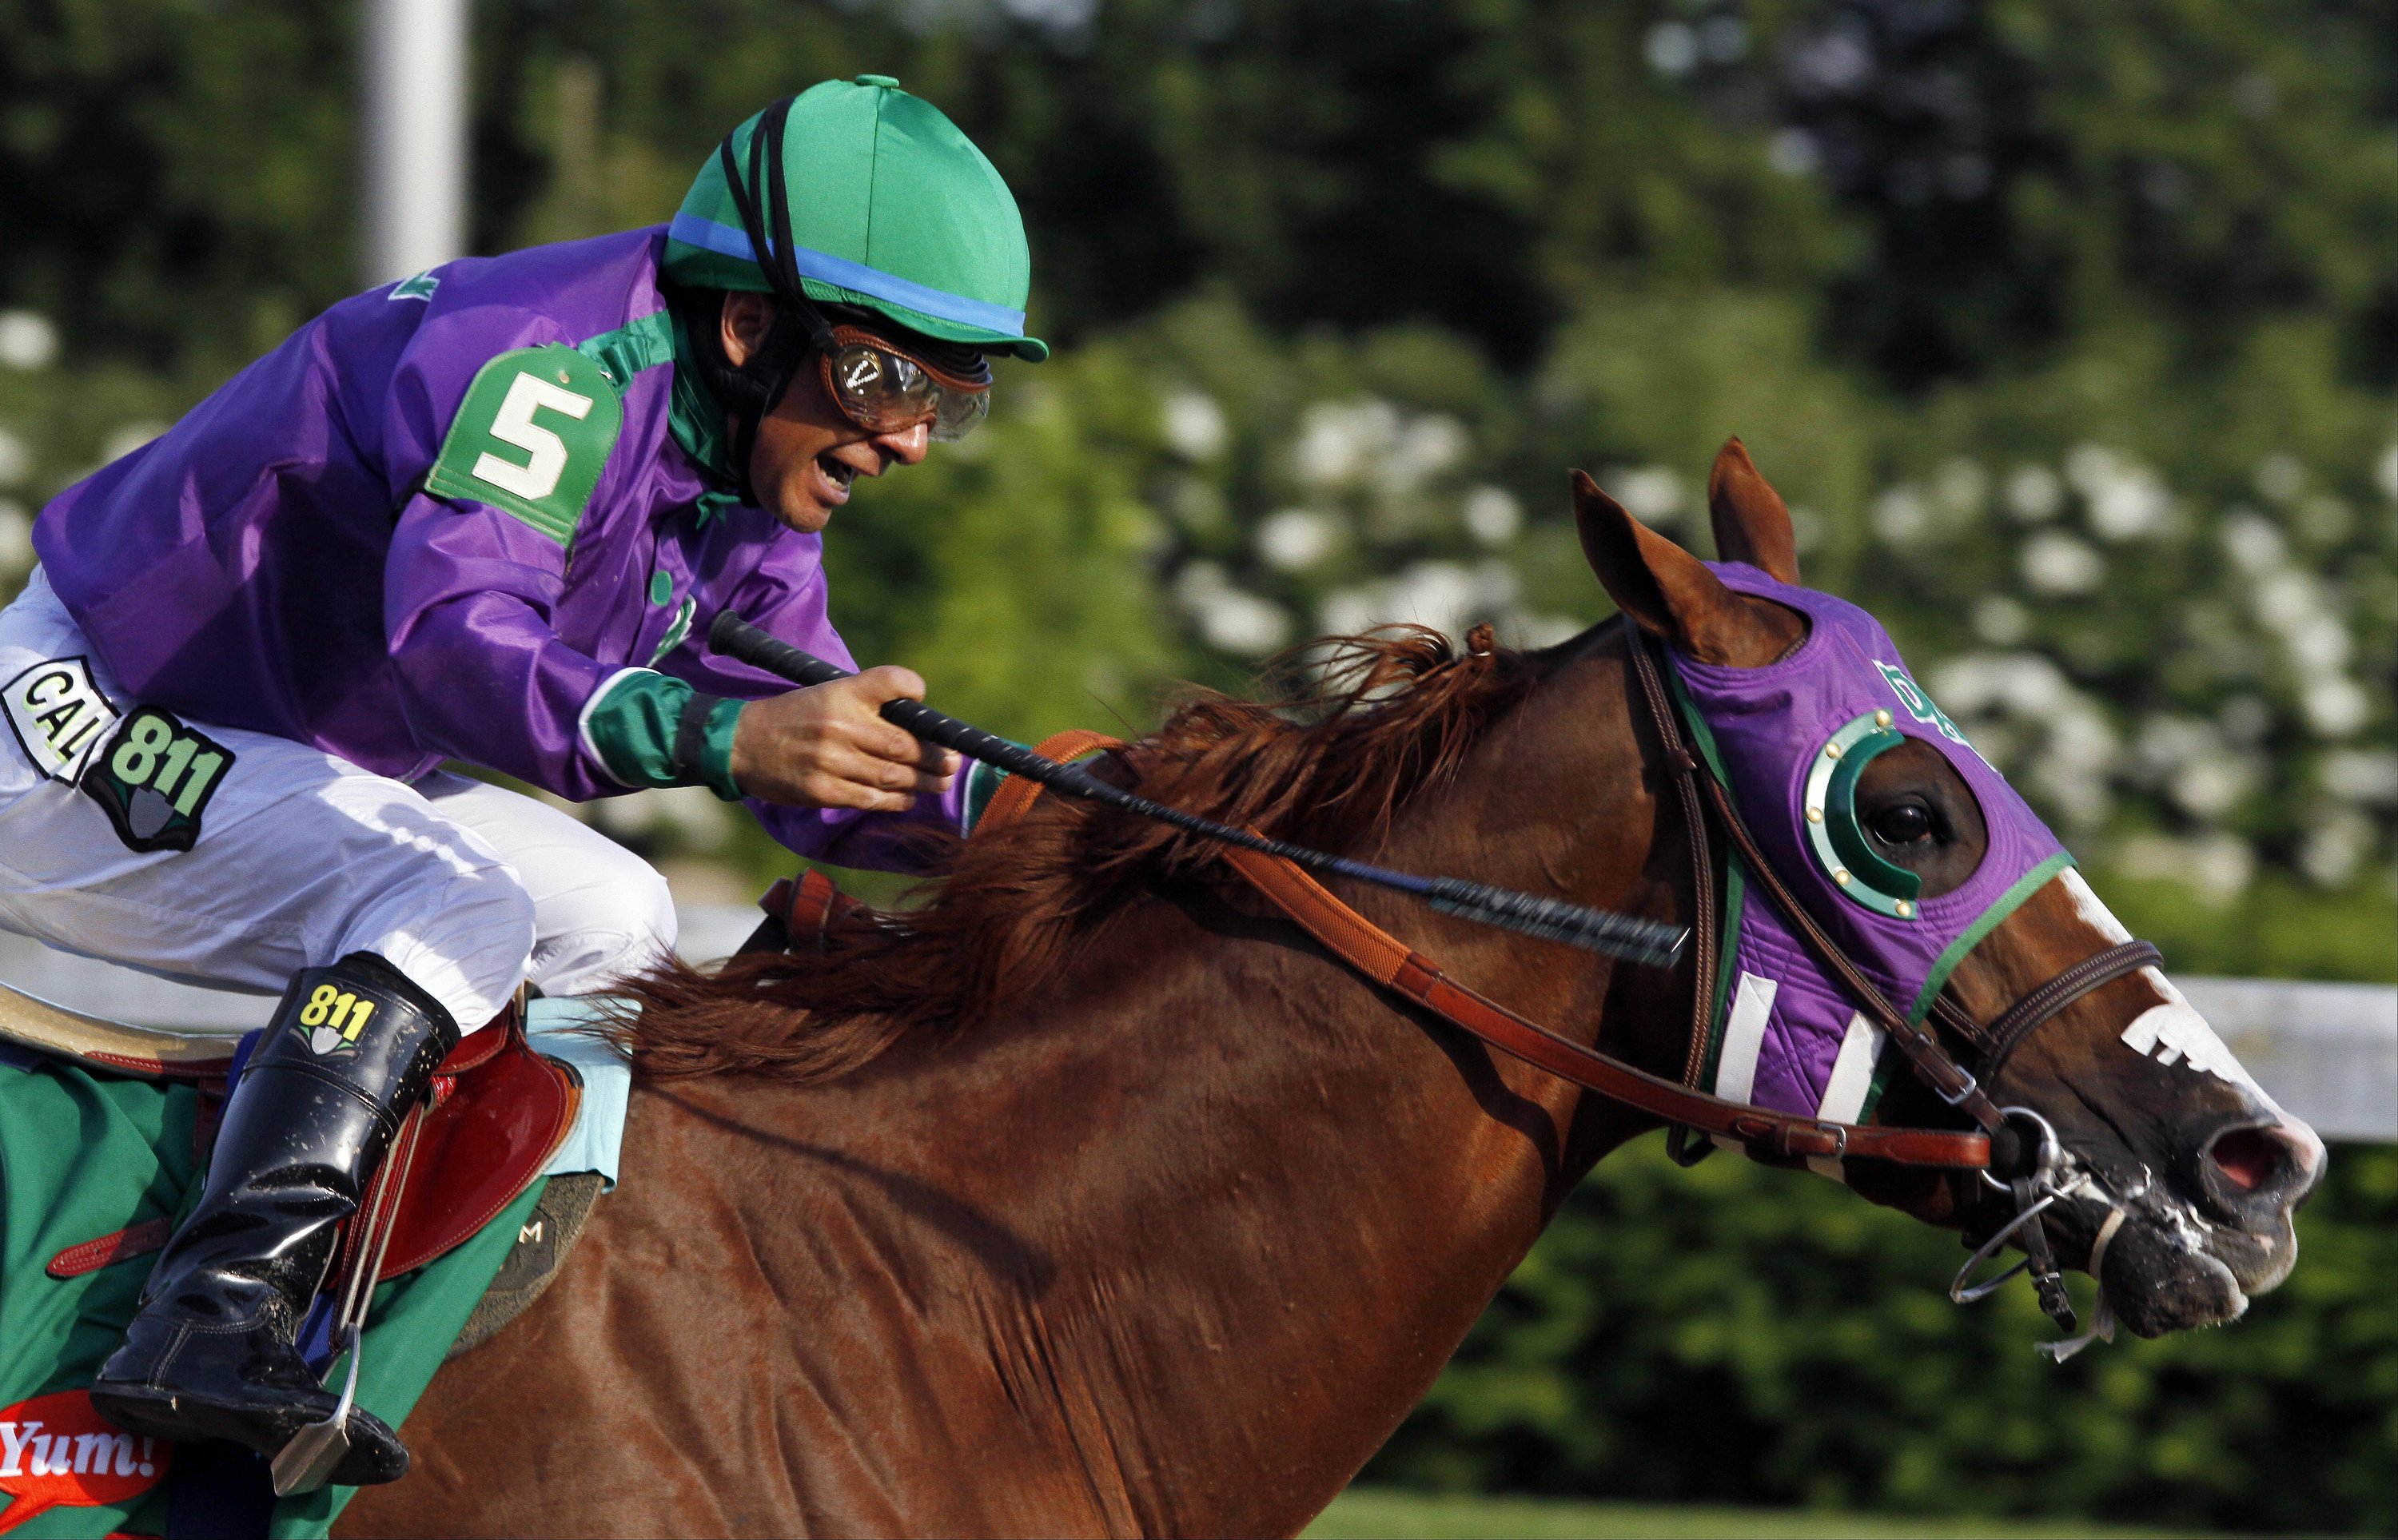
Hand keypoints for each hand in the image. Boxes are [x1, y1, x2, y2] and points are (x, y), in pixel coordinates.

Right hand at [729, 667, 960, 810]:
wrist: (741, 743)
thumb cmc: (796, 718)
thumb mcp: (827, 694)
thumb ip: (868, 704)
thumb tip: (920, 727)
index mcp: (841, 693)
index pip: (890, 681)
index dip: (913, 687)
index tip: (923, 698)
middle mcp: (839, 724)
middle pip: (904, 743)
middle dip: (936, 757)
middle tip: (953, 763)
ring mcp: (830, 759)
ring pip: (893, 776)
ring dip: (924, 782)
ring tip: (941, 783)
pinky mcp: (822, 790)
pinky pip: (872, 798)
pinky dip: (897, 800)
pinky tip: (908, 798)